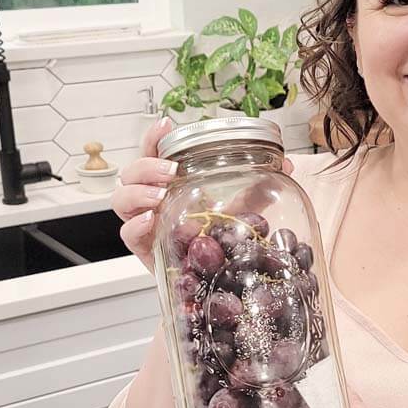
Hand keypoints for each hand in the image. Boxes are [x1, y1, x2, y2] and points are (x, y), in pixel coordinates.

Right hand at [112, 117, 294, 273]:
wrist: (213, 282)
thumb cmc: (218, 242)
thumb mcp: (240, 211)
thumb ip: (258, 189)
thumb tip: (286, 164)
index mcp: (171, 185)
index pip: (154, 153)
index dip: (155, 137)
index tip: (167, 126)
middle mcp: (154, 202)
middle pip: (131, 173)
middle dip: (146, 166)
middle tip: (172, 170)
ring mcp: (146, 225)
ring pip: (121, 199)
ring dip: (138, 191)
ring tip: (161, 194)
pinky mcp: (146, 251)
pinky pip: (127, 235)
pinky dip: (136, 225)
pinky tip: (152, 221)